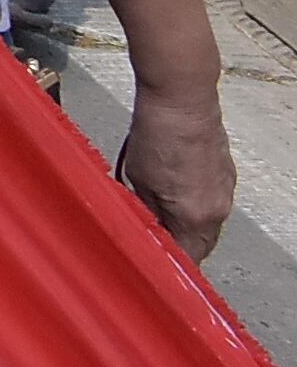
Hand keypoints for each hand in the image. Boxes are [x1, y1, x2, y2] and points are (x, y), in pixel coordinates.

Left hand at [122, 89, 236, 260]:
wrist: (181, 101)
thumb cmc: (157, 135)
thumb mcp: (138, 180)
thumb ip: (147, 213)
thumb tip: (149, 232)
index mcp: (196, 217)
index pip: (190, 258)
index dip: (173, 263)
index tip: (159, 265)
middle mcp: (218, 209)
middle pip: (202, 244)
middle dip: (181, 245)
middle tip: (158, 241)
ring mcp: (226, 190)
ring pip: (208, 222)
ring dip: (188, 223)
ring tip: (163, 211)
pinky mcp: (227, 174)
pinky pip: (213, 200)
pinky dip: (196, 202)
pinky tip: (176, 188)